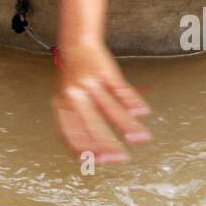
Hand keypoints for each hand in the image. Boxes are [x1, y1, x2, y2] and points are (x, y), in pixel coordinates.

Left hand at [52, 39, 151, 164]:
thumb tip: (90, 155)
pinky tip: (143, 112)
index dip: (84, 148)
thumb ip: (77, 123)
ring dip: (127, 124)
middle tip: (119, 159)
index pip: (70, 132)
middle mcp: (74, 93)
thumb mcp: (67, 99)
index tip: (98, 162)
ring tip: (141, 138)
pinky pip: (120, 89)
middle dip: (106, 144)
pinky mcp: (104, 71)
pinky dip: (133, 101)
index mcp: (62, 104)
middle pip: (91, 123)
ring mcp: (90, 81)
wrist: (76, 44)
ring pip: (110, 107)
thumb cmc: (73, 78)